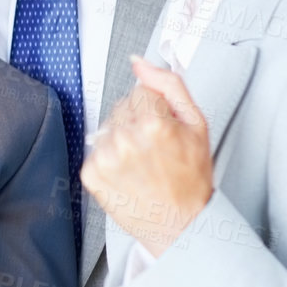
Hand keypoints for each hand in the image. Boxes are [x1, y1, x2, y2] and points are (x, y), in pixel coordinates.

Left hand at [80, 58, 213, 256]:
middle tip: (156, 150)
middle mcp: (124, 139)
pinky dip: (109, 159)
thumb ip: (169, 85)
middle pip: (122, 109)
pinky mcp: (91, 174)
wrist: (180, 224)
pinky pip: (97, 150)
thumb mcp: (196, 124)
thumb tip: (140, 62)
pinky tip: (128, 174)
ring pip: (108, 128)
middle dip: (137, 123)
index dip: (156, 110)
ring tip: (143, 164)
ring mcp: (104, 158)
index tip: (164, 130)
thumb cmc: (191, 179)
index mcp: (151, 123)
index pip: (140, 93)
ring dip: (122, 140)